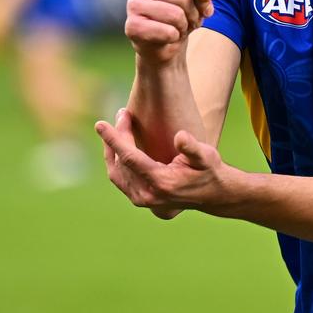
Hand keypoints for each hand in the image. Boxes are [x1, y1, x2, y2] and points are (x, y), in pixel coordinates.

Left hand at [96, 109, 231, 219]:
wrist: (213, 194)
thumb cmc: (209, 170)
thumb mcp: (206, 156)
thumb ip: (192, 147)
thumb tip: (180, 136)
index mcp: (161, 182)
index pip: (129, 157)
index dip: (114, 139)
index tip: (99, 124)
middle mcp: (148, 195)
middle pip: (121, 162)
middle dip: (117, 136)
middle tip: (122, 113)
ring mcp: (142, 200)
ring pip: (117, 171)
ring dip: (114, 147)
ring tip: (120, 123)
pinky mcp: (139, 199)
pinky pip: (120, 177)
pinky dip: (117, 159)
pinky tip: (119, 143)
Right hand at [125, 0, 224, 63]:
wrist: (166, 40)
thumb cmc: (183, 10)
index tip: (197, 4)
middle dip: (193, 13)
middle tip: (189, 19)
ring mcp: (132, 4)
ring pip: (175, 15)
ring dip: (184, 26)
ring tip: (179, 27)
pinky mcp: (132, 26)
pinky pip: (166, 32)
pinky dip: (174, 37)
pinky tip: (168, 36)